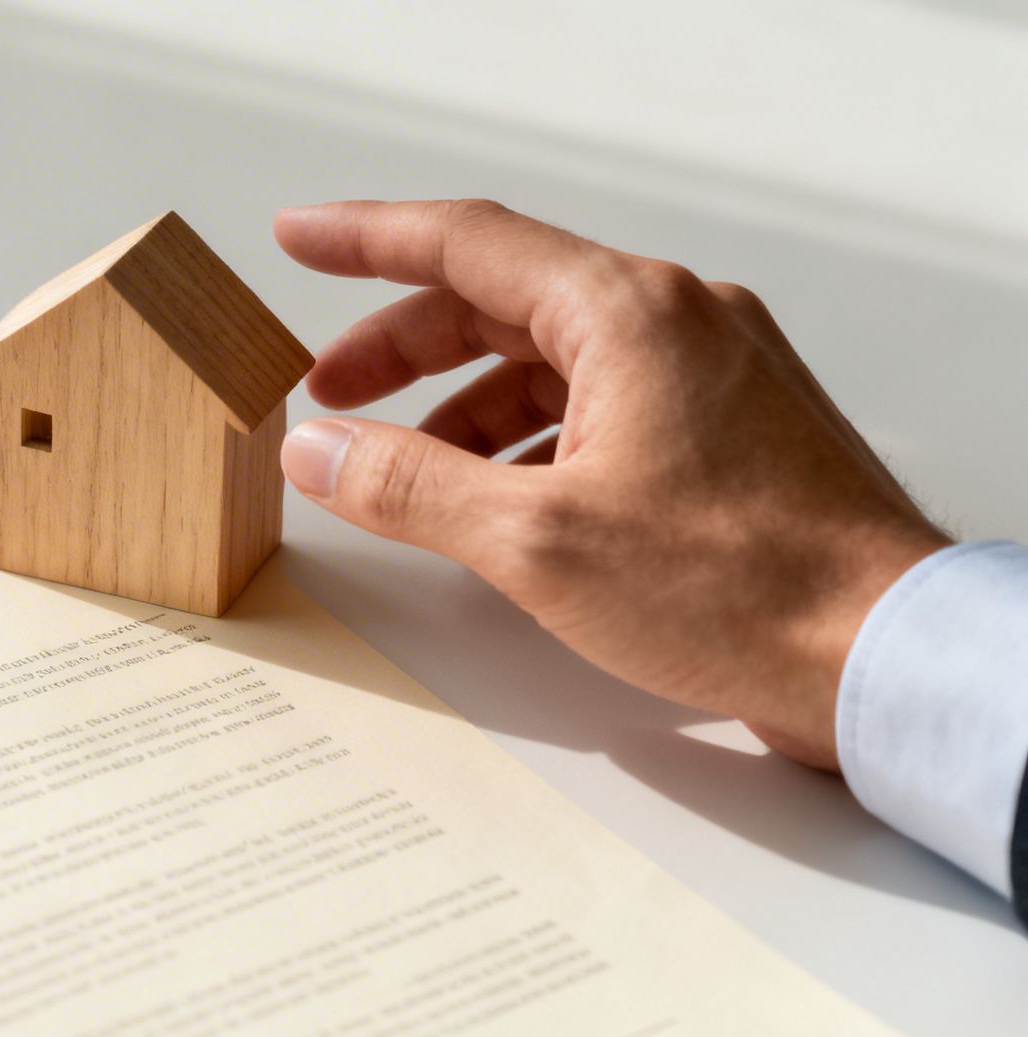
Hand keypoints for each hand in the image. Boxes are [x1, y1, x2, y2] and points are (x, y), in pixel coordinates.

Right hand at [274, 199, 949, 766]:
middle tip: (327, 388)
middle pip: (502, 301)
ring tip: (398, 465)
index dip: (365, 240)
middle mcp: (676, 322)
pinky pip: (600, 405)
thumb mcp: (535, 541)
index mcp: (629, 314)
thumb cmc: (744, 587)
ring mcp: (710, 374)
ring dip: (462, 404)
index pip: (466, 242)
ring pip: (551, 360)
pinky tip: (492, 500)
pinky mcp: (727, 432)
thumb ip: (409, 486)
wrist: (883, 652)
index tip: (298, 239)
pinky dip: (527, 439)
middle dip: (402, 345)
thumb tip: (319, 449)